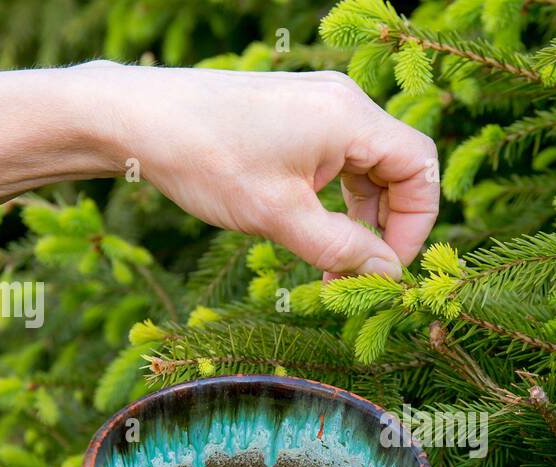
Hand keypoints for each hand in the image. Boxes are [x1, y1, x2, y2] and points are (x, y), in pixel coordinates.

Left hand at [75, 62, 439, 278]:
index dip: (417, 223)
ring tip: (334, 264)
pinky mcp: (296, 115)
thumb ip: (341, 249)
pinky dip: (337, 199)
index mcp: (348, 117)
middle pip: (398, 167)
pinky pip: (339, 159)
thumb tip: (387, 274)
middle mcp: (342, 102)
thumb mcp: (279, 217)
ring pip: (368, 166)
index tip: (389, 267)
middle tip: (361, 274)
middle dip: (388, 225)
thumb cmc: (205, 159)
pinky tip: (315, 232)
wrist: (136, 118)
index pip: (419, 167)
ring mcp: (318, 105)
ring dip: (361, 218)